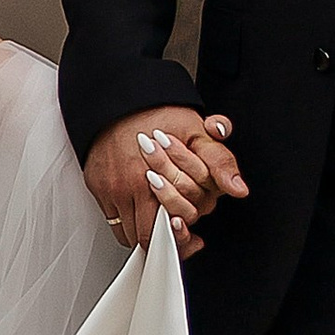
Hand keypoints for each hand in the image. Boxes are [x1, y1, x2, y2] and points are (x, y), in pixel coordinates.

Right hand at [83, 109, 247, 259]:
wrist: (120, 97)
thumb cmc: (157, 113)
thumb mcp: (198, 133)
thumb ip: (219, 162)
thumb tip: (238, 188)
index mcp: (155, 178)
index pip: (170, 229)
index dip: (183, 237)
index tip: (191, 235)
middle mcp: (130, 187)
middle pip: (147, 237)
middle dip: (164, 236)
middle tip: (174, 226)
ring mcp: (111, 189)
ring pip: (127, 233)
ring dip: (144, 230)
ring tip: (158, 219)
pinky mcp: (97, 186)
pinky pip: (112, 219)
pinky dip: (126, 219)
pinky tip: (140, 208)